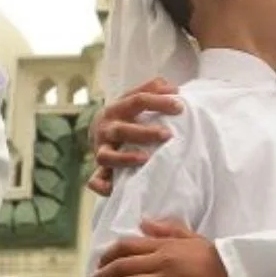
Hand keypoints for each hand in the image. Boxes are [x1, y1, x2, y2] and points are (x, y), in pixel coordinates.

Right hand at [86, 79, 183, 195]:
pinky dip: (102, 185)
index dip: (158, 102)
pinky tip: (115, 188)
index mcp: (117, 108)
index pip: (137, 101)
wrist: (98, 130)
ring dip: (125, 159)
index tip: (180, 106)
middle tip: (168, 135)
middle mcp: (106, 129)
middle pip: (123, 130)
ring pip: (106, 156)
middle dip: (145, 133)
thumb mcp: (134, 97)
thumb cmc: (125, 115)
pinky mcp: (99, 170)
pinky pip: (95, 181)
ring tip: (146, 159)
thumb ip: (152, 89)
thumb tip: (173, 88)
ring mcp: (101, 150)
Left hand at [90, 219, 227, 276]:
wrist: (232, 273)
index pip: (127, 246)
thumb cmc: (210, 255)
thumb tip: (143, 222)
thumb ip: (165, 228)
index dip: (109, 254)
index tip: (100, 262)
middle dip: (104, 275)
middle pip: (123, 266)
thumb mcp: (189, 235)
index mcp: (164, 245)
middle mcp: (161, 262)